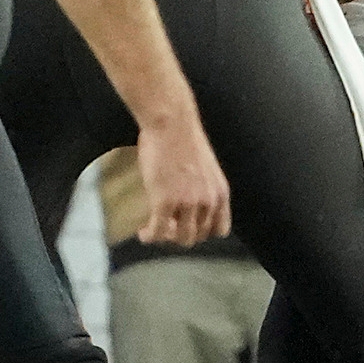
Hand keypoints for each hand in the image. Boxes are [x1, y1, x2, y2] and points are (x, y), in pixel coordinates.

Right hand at [133, 112, 231, 244]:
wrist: (171, 123)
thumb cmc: (183, 138)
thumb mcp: (205, 169)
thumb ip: (203, 188)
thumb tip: (190, 202)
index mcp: (220, 193)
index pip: (219, 230)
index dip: (203, 233)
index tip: (189, 228)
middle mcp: (208, 201)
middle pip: (198, 237)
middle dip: (181, 236)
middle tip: (166, 229)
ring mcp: (188, 203)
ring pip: (180, 239)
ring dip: (166, 238)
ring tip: (154, 230)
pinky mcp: (165, 202)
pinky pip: (158, 231)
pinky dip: (150, 236)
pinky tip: (143, 233)